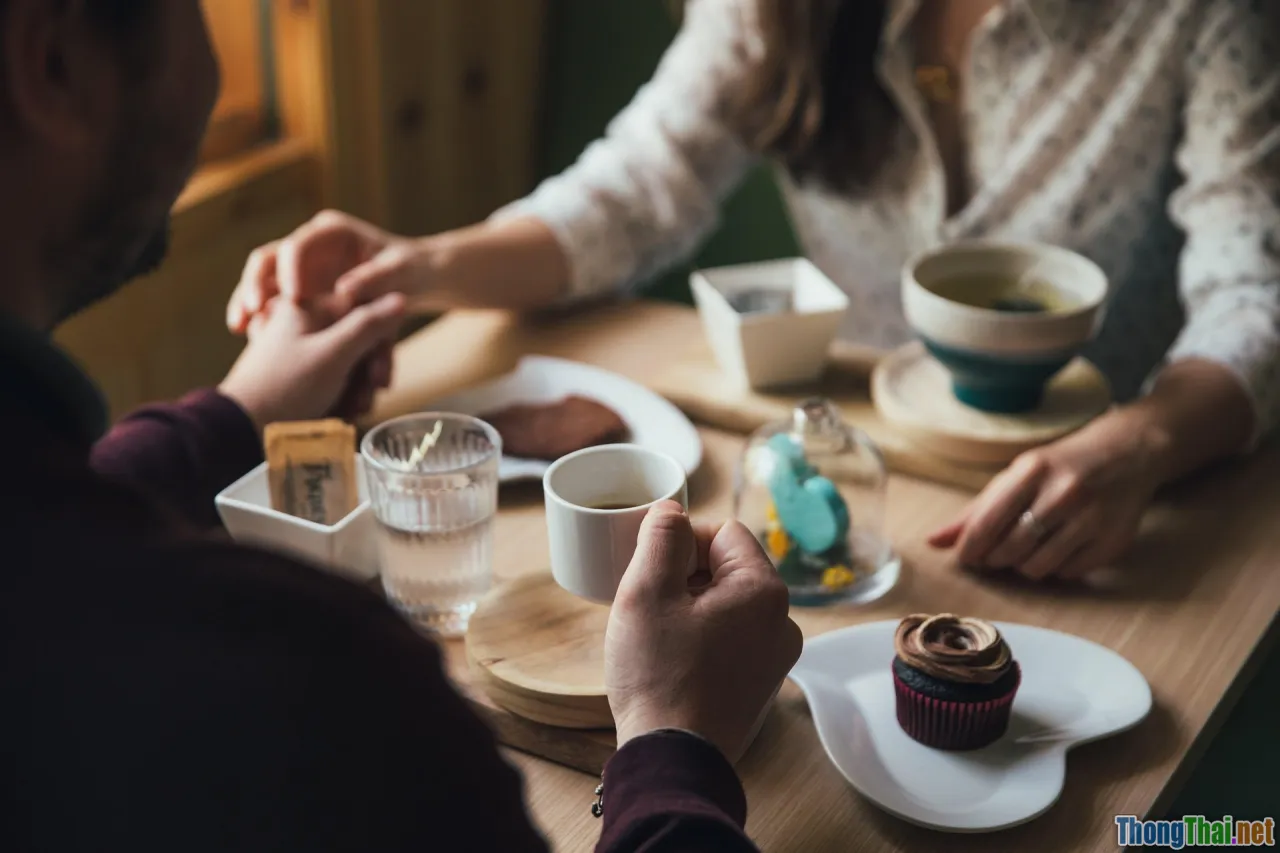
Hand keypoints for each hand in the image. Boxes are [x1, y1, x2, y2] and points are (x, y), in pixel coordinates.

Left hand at [219, 291, 405, 429]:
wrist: (241, 427)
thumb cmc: (285, 387)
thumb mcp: (333, 354)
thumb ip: (368, 325)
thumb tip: (400, 298)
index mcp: (308, 307)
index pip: (364, 310)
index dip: (379, 343)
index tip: (379, 374)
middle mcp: (304, 324)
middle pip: (358, 339)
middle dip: (367, 373)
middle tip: (368, 398)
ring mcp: (300, 350)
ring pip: (348, 362)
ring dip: (357, 389)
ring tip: (351, 411)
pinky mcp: (298, 374)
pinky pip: (332, 379)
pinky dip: (341, 396)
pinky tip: (340, 414)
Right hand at [226, 210, 429, 334]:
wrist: (415, 280)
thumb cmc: (411, 271)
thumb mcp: (400, 273)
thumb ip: (375, 279)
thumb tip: (345, 289)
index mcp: (331, 232)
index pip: (299, 244)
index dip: (291, 269)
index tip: (293, 297)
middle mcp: (310, 245)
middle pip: (268, 258)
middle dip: (255, 283)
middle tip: (252, 310)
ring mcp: (301, 267)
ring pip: (263, 280)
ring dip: (247, 300)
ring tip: (240, 327)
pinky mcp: (299, 290)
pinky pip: (270, 300)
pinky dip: (259, 316)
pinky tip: (249, 336)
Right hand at [605, 501, 802, 762]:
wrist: (672, 759)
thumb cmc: (659, 675)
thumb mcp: (646, 591)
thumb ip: (661, 537)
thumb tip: (671, 510)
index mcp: (764, 590)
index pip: (723, 532)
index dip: (682, 541)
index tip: (651, 568)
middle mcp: (783, 621)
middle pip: (728, 568)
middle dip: (685, 575)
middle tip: (648, 603)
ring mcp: (775, 657)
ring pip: (727, 605)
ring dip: (691, 607)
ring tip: (657, 635)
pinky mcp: (760, 684)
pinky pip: (731, 639)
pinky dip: (702, 638)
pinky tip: (671, 660)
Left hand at [927, 412, 1164, 579]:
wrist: (1127, 454)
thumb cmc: (1059, 467)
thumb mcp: (1016, 476)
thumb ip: (975, 511)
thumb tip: (933, 542)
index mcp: (1033, 471)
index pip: (987, 522)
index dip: (969, 548)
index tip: (964, 558)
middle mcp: (1064, 493)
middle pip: (1010, 550)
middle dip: (995, 558)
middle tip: (998, 551)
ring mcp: (1093, 519)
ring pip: (1037, 567)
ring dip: (1024, 566)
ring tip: (1029, 547)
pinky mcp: (1113, 542)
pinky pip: (1067, 574)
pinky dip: (1056, 568)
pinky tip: (1059, 547)